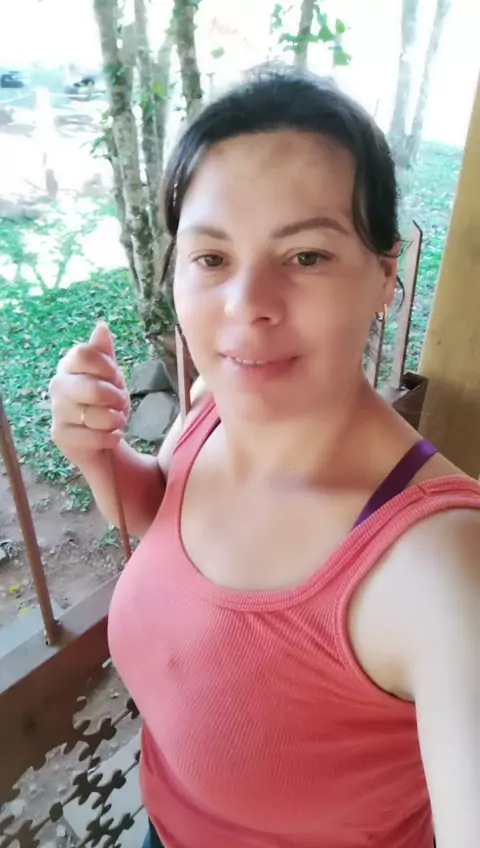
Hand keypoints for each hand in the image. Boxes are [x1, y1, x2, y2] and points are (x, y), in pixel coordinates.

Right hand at [49, 321, 130, 459]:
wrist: (101, 440)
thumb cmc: (104, 403)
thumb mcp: (110, 376)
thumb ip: (105, 352)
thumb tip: (101, 326)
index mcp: (69, 365)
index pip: (85, 354)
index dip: (107, 367)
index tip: (115, 377)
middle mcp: (58, 386)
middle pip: (92, 387)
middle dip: (115, 397)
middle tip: (119, 403)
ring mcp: (58, 412)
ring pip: (96, 415)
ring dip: (115, 420)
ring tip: (114, 420)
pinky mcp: (61, 437)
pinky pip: (95, 437)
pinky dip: (111, 437)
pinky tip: (111, 436)